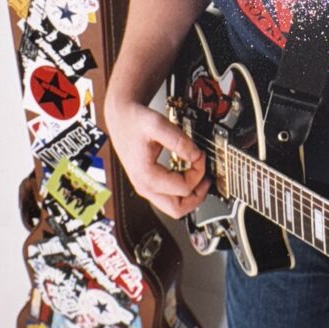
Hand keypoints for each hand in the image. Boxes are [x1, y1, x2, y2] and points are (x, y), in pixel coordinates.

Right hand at [105, 97, 209, 217]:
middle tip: (207, 179)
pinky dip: (182, 192)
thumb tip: (196, 156)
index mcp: (146, 175)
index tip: (201, 156)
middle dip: (198, 196)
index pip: (183, 188)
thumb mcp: (157, 124)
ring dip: (191, 196)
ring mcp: (145, 187)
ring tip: (201, 179)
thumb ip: (179, 141)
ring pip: (173, 207)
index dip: (199, 172)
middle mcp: (144, 186)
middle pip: (177, 209)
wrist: (120, 117)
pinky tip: (188, 177)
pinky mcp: (147, 183)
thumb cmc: (134, 120)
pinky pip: (168, 198)